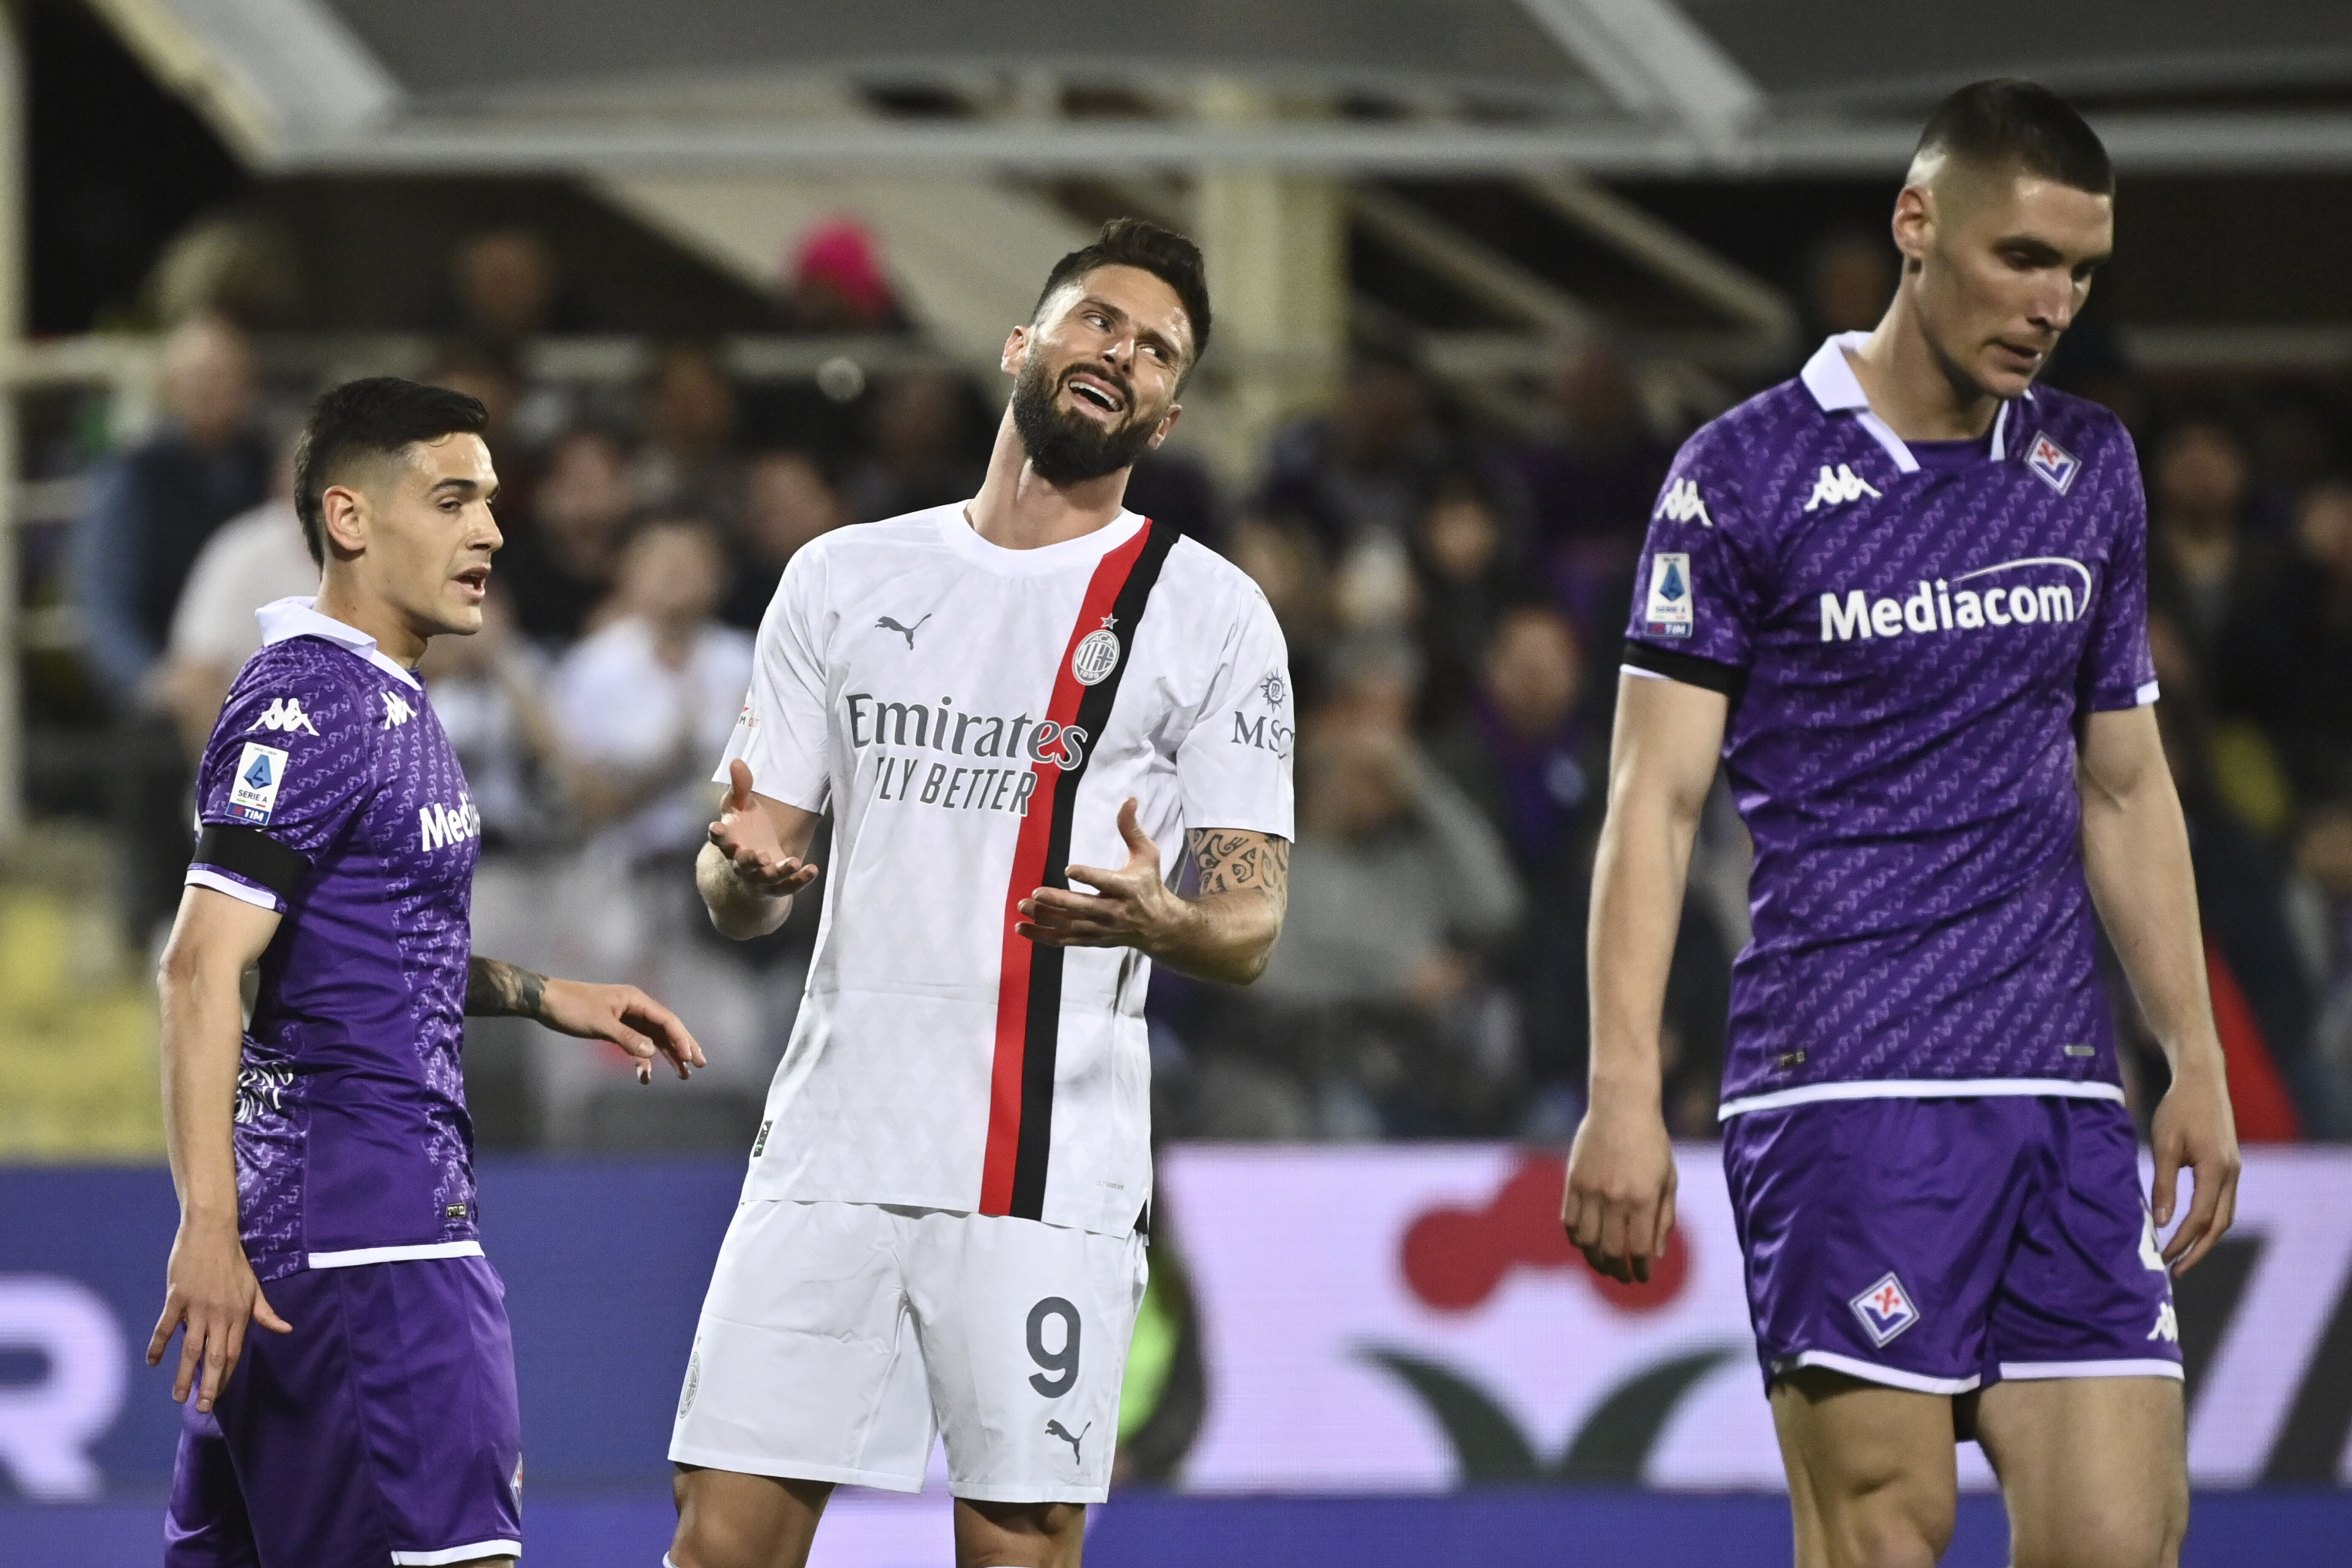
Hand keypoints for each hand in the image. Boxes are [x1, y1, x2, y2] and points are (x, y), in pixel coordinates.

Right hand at [146, 1220, 290, 1412]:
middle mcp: (219, 1315)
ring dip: (184, 1374)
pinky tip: (153, 1361)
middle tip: (203, 1409)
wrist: (212, 1232)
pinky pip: (166, 1326)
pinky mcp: (177, 1297)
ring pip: (191, 1348)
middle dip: (210, 1385)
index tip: (219, 1394)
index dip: (226, 1375)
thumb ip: (265, 1312)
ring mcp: (197, 1307)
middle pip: (214, 1357)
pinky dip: (158, 1345)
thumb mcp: (253, 1287)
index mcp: (239, 1314)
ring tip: (180, 1397)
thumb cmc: (234, 1260)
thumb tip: (286, 1329)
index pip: (233, 1352)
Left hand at [538, 978, 706, 1085]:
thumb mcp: (599, 1025)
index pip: (667, 1020)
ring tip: (682, 1075)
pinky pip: (636, 1043)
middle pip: (666, 1028)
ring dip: (666, 1056)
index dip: (681, 1039)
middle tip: (700, 1065)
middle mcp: (635, 1006)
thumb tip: (651, 1052)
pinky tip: (644, 1074)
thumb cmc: (571, 1008)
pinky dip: (642, 1058)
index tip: (692, 1057)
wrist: (545, 1001)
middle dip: (683, 1047)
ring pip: (653, 1037)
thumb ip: (626, 1038)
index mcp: (635, 1000)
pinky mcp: (615, 1026)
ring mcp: (626, 1016)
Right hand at [707, 760, 819, 898]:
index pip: (719, 839)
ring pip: (767, 877)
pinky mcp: (777, 886)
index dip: (718, 834)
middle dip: (748, 860)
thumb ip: (740, 788)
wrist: (753, 866)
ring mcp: (759, 877)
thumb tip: (737, 761)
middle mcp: (741, 863)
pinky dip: (800, 880)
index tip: (717, 828)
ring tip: (793, 862)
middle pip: (742, 864)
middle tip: (756, 855)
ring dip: (779, 871)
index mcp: (729, 842)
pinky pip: (789, 886)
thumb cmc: (745, 831)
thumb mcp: (741, 808)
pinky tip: (813, 869)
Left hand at [1017, 798, 1187, 952]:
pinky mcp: (1092, 940)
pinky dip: (1043, 936)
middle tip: (1034, 892)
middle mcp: (1113, 911)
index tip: (1069, 869)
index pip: (1106, 883)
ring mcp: (1101, 928)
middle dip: (1057, 901)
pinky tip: (1022, 928)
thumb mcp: (1148, 855)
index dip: (1089, 877)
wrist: (1159, 926)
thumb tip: (1129, 800)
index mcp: (1127, 888)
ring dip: (1044, 917)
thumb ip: (1132, 829)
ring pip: (1069, 925)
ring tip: (1023, 906)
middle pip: (1082, 908)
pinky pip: (1065, 940)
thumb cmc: (1150, 885)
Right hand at [1562, 1094, 1678, 1283]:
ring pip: (1586, 1241)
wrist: (1621, 1106)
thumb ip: (1663, 1218)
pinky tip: (1584, 1242)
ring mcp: (1590, 1190)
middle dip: (1617, 1271)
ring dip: (1594, 1259)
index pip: (1640, 1249)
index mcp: (1642, 1199)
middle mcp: (1615, 1198)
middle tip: (1623, 1277)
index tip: (1642, 1276)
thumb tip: (1655, 1255)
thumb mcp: (1668, 1179)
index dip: (1641, 1269)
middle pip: (1610, 1251)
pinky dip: (1575, 1237)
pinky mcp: (1573, 1181)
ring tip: (1602, 1265)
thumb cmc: (1651, 1143)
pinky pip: (1569, 1220)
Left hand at [2150, 1052, 2240, 1274]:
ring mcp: (2234, 1171)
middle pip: (2219, 1225)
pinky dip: (2209, 1220)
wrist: (2202, 1081)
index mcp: (2216, 1171)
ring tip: (2182, 1256)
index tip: (2163, 1258)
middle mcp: (2232, 1174)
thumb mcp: (2165, 1146)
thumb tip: (2162, 1223)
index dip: (2183, 1242)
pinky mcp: (2229, 1166)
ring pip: (2224, 1216)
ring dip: (2205, 1238)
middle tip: (2175, 1271)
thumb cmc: (2178, 1109)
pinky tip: (2191, 1228)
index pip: (2201, 1218)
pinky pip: (2223, 1202)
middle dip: (2197, 1250)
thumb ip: (2164, 1184)